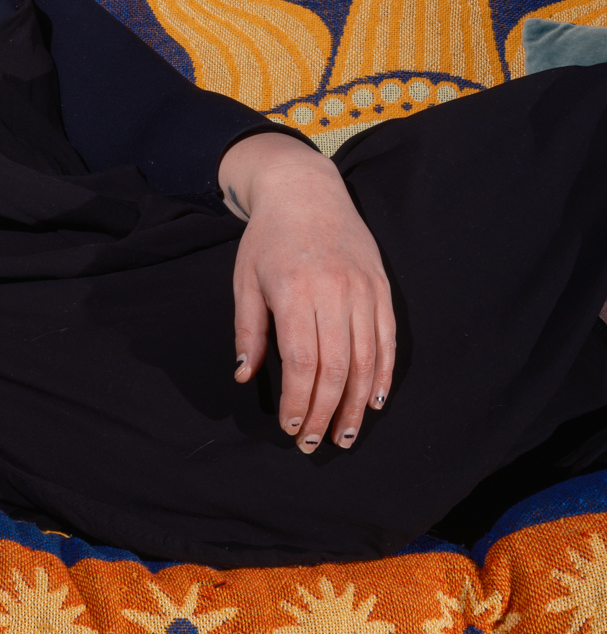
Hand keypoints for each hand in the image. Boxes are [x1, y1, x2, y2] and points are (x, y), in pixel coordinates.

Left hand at [219, 131, 396, 453]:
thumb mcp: (245, 281)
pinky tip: (374, 400)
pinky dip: (384, 374)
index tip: (292, 428)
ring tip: (347, 435)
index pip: (303, 363)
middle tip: (316, 444)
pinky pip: (387, 339)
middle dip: (327, 413)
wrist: (305, 189)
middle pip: (337, 368)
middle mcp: (334, 292)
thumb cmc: (267, 238)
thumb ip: (248, 332)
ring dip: (358, 403)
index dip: (300, 402)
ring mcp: (363, 289)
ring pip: (368, 359)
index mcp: (295, 292)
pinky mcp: (381, 287)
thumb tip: (245, 376)